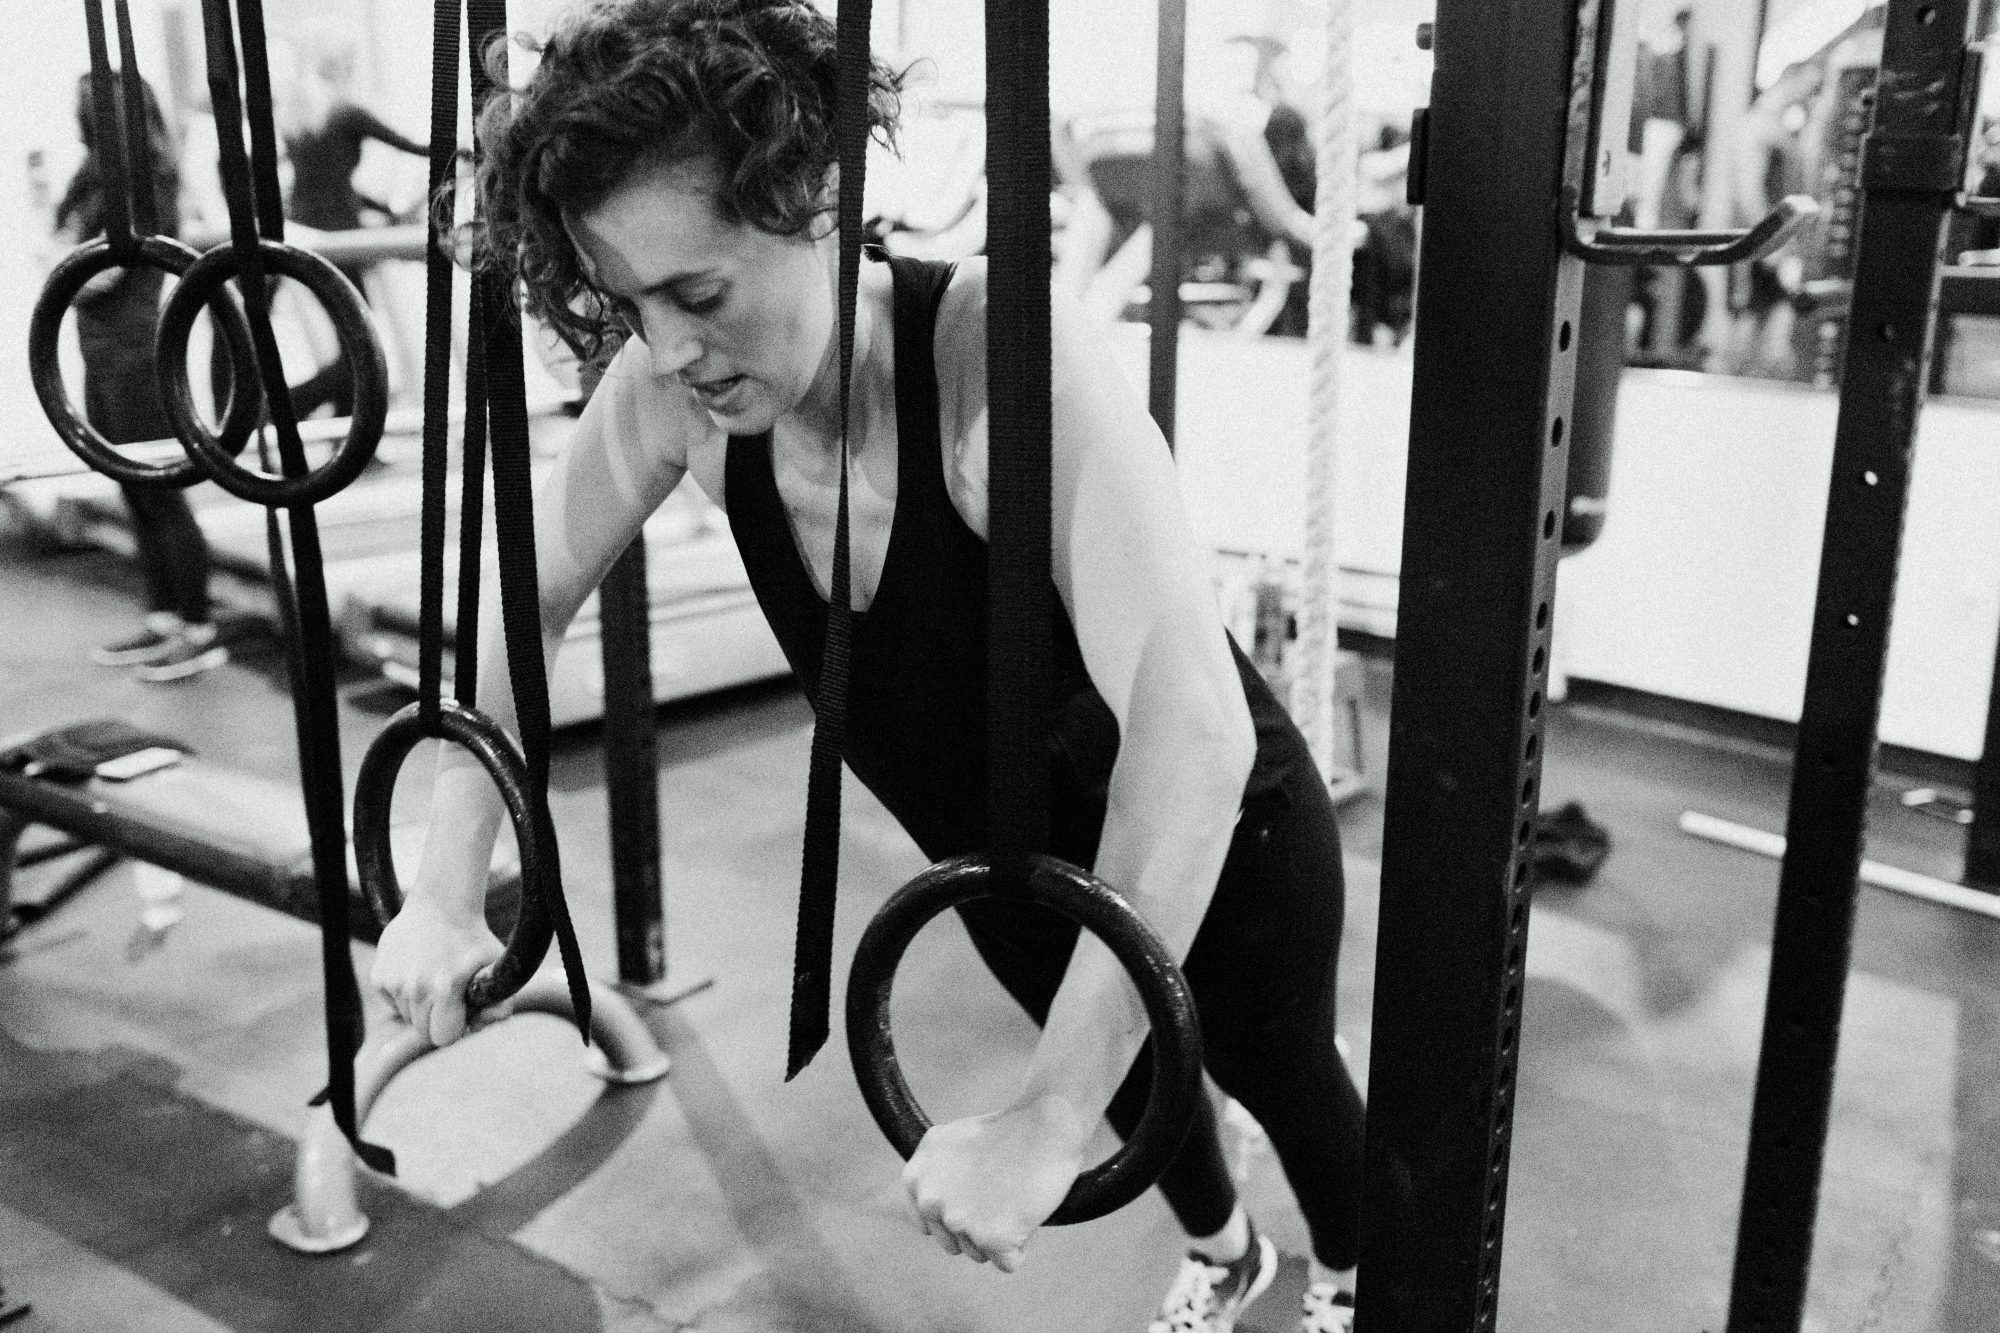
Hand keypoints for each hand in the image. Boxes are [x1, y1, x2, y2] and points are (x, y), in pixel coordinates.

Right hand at [369, 895, 503, 1046]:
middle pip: (423, 1031)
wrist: (441, 904)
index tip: (462, 1012)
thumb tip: (490, 1022)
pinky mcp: (378, 975)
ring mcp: (393, 981)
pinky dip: (405, 993)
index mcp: (445, 988)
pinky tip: (418, 969)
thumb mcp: (496, 965)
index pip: (443, 1038)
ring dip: (421, 1005)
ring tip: (435, 976)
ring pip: (407, 1016)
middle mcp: (415, 987)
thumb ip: (500, 1000)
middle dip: (438, 1019)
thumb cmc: (473, 938)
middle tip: (450, 995)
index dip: (455, 1027)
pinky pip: (393, 1001)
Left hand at [902, 1094, 1091, 1271]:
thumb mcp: (951, 1141)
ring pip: (981, 1254)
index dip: (958, 1212)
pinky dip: (1022, 1244)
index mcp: (914, 1178)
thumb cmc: (1007, 1130)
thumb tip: (925, 1203)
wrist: (1045, 1124)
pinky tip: (1027, 1211)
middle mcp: (930, 1201)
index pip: (927, 1224)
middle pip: (954, 1243)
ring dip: (1002, 1235)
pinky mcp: (991, 1239)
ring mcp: (959, 1221)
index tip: (977, 1194)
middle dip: (980, 1227)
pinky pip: (1008, 1262)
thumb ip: (931, 1175)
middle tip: (1002, 1192)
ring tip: (1015, 1196)